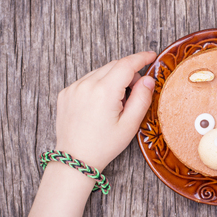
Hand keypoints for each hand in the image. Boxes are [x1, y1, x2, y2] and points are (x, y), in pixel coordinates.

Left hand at [55, 51, 156, 171]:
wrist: (76, 160)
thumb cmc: (104, 145)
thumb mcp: (130, 125)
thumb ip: (142, 98)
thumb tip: (148, 79)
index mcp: (104, 91)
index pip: (126, 64)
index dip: (141, 58)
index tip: (151, 56)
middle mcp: (86, 85)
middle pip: (114, 66)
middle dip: (129, 73)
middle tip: (136, 91)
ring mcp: (73, 88)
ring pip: (100, 72)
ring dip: (112, 79)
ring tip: (116, 103)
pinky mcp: (65, 93)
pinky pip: (87, 80)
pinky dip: (98, 85)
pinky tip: (100, 105)